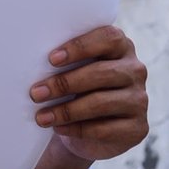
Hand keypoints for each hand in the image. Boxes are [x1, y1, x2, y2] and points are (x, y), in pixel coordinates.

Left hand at [29, 24, 148, 161]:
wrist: (87, 130)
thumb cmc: (73, 91)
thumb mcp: (70, 71)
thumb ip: (62, 62)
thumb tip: (30, 63)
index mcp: (120, 48)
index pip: (109, 38)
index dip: (81, 46)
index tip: (51, 59)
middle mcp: (135, 71)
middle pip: (102, 72)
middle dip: (64, 83)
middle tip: (36, 93)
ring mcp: (139, 100)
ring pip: (102, 102)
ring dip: (66, 110)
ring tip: (41, 116)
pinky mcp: (137, 127)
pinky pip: (105, 128)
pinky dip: (77, 128)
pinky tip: (58, 128)